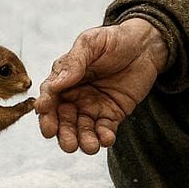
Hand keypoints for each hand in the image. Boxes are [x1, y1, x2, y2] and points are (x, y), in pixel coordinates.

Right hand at [36, 19, 167, 153]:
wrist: (145, 45)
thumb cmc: (114, 40)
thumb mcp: (91, 43)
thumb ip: (73, 62)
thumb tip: (55, 84)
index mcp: (65, 79)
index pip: (50, 96)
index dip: (46, 107)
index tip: (44, 111)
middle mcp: (75, 96)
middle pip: (63, 119)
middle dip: (63, 133)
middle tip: (67, 144)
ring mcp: (93, 107)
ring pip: (83, 129)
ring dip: (84, 140)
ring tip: (90, 147)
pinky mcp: (112, 114)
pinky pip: (105, 129)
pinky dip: (104, 137)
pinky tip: (107, 139)